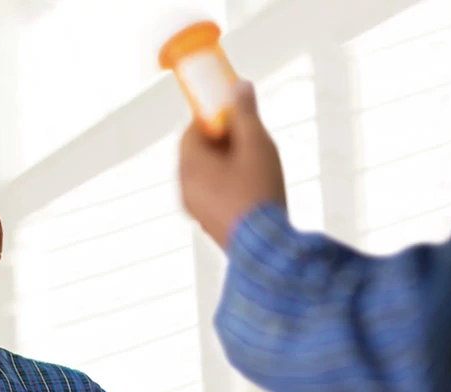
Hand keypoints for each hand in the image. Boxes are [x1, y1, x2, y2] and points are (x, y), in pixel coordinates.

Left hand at [179, 80, 287, 247]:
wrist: (265, 247)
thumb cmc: (258, 193)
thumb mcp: (257, 144)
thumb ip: (246, 113)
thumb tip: (240, 86)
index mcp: (189, 166)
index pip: (192, 130)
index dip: (215, 118)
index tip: (236, 115)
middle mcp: (185, 189)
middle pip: (200, 154)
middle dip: (225, 142)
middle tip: (251, 139)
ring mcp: (196, 210)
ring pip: (208, 176)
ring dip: (229, 165)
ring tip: (258, 165)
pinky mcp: (209, 225)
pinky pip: (215, 196)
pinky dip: (230, 187)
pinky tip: (256, 190)